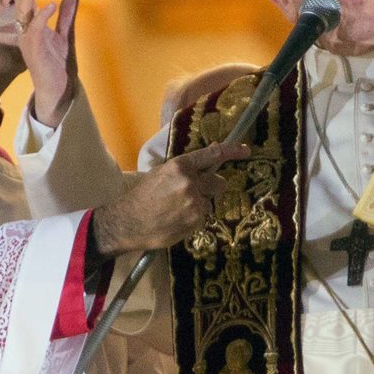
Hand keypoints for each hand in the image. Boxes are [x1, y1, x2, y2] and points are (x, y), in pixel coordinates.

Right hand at [15, 0, 77, 126]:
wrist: (60, 90)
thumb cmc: (59, 65)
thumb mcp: (66, 35)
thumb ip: (67, 16)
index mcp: (33, 27)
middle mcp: (26, 32)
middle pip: (22, 1)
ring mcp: (28, 41)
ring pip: (24, 12)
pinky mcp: (34, 52)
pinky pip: (35, 31)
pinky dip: (42, 17)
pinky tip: (50, 5)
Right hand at [91, 142, 249, 256]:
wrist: (127, 222)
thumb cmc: (142, 197)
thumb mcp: (161, 174)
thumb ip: (186, 168)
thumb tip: (209, 157)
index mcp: (181, 166)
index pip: (213, 155)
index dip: (232, 152)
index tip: (246, 150)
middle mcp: (191, 182)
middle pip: (219, 183)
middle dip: (211, 188)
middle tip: (194, 195)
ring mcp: (195, 202)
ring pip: (209, 202)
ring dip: (198, 206)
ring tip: (175, 211)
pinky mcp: (196, 220)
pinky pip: (203, 218)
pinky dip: (193, 220)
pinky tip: (176, 221)